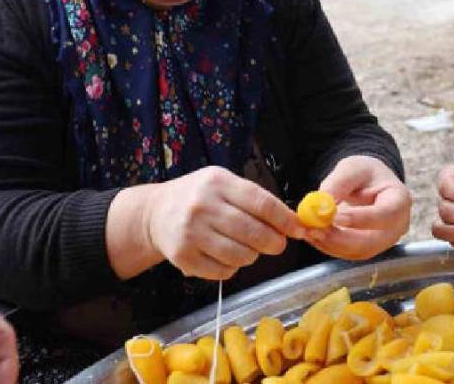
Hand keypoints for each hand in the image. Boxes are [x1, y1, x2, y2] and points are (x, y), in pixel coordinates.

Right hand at [144, 166, 312, 280]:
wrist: (155, 214)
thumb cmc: (199, 198)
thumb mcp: (224, 185)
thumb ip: (256, 200)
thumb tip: (293, 222)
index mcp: (218, 182)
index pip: (261, 203)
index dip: (285, 219)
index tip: (299, 229)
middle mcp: (202, 206)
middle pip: (253, 232)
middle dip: (273, 242)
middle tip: (278, 245)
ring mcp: (191, 233)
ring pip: (240, 255)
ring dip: (252, 256)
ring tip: (247, 248)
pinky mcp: (183, 257)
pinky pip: (222, 271)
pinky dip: (231, 268)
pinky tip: (225, 256)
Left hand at [307, 155, 410, 260]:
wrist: (368, 184)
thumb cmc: (364, 173)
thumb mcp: (352, 168)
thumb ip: (338, 184)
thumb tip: (320, 205)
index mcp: (399, 200)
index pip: (385, 214)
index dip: (360, 219)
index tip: (335, 217)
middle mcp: (397, 226)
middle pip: (371, 241)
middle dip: (340, 238)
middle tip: (314, 229)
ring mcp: (383, 242)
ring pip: (356, 251)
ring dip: (329, 243)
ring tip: (307, 229)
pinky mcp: (368, 249)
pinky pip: (348, 253)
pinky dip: (328, 246)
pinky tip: (312, 234)